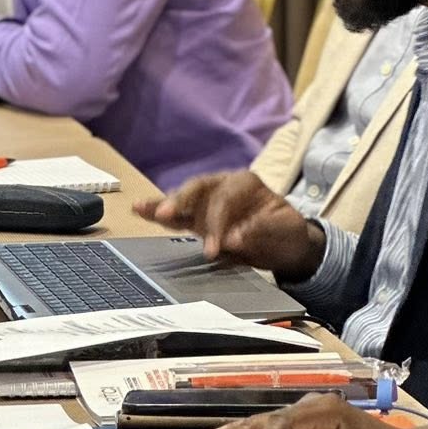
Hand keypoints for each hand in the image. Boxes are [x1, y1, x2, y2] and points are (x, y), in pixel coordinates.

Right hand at [134, 171, 324, 280]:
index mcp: (246, 183)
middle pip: (198, 189)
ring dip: (164, 204)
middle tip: (168, 216)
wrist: (287, 245)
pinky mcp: (198, 217)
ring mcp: (208, 201)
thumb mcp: (286, 231)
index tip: (220, 245)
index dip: (219, 221)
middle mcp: (223, 185)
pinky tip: (140, 210)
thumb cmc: (287, 233)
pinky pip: (177, 214)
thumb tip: (235, 237)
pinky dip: (159, 212)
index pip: (225, 198)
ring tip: (143, 208)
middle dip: (182, 201)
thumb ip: (264, 230)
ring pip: (183, 198)